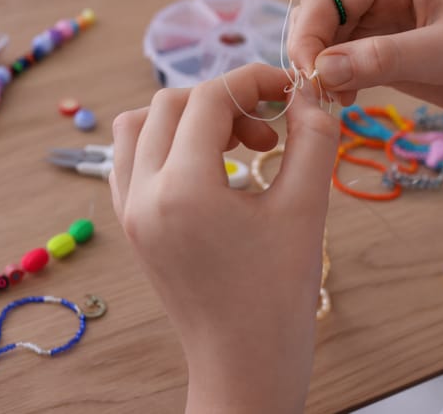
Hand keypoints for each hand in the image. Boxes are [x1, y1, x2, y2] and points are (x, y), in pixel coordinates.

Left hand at [110, 64, 338, 413]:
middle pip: (170, 104)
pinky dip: (166, 145)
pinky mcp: (132, 227)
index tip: (289, 91)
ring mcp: (129, 212)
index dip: (254, 81)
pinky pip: (131, 160)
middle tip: (268, 132)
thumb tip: (307, 95)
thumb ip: (312, 139)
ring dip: (188, 118)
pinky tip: (208, 168)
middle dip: (224, 101)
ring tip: (235, 147)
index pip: (209, 98)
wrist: (245, 361)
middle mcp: (142, 194)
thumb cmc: (279, 294)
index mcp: (182, 189)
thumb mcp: (305, 208)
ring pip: (140, 127)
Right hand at [288, 0, 442, 123]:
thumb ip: (382, 59)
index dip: (310, 33)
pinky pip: (346, 62)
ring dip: (321, 69)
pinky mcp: (388, 53)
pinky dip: (336, 81)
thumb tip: (321, 71)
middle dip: (311, 51)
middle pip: (322, 16)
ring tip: (333, 100)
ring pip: (329, 41)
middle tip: (318, 92)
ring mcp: (384, 23)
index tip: (308, 75)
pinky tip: (345, 99)